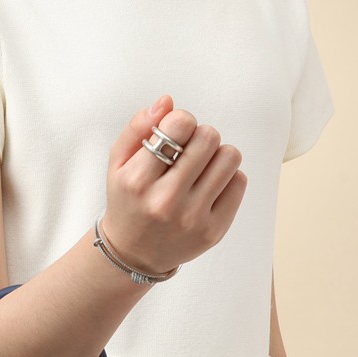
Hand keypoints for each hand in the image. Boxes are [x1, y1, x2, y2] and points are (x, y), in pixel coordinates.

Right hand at [103, 95, 247, 274]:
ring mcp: (192, 219)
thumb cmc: (128, 200)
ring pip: (230, 157)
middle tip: (189, 151)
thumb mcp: (118, 164)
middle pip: (209, 137)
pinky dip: (227, 178)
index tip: (175, 134)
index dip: (181, 120)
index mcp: (137, 180)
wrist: (134, 255)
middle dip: (200, 136)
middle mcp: (165, 201)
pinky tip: (208, 187)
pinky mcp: (214, 231)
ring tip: (201, 167)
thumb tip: (167, 102)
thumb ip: (137, 127)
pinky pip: (239, 182)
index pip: (179, 124)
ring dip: (217, 155)